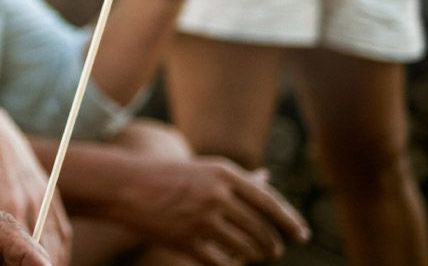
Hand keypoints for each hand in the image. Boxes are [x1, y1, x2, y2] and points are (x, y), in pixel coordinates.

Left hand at [0, 105, 70, 264]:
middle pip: (44, 252)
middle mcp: (33, 202)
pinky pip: (63, 234)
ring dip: (52, 262)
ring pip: (57, 246)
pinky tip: (48, 262)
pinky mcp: (54, 197)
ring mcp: (47, 199)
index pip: (23, 251)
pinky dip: (58, 251)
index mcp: (8, 204)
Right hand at [118, 158, 308, 264]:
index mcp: (225, 174)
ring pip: (246, 248)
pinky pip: (221, 262)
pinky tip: (230, 262)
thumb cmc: (168, 176)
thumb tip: (268, 180)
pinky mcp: (186, 240)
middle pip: (261, 229)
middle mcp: (217, 195)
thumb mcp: (205, 170)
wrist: (125, 186)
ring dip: (253, 256)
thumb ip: (239, 179)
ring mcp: (201, 218)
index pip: (270, 203)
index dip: (290, 222)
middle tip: (274, 249)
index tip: (302, 236)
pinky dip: (230, 265)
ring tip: (253, 254)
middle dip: (271, 244)